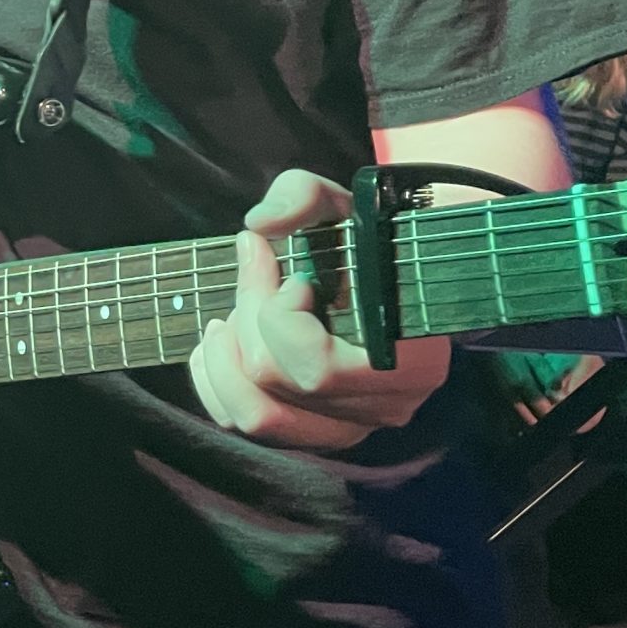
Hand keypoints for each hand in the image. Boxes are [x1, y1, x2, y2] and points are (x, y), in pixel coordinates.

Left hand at [188, 169, 450, 451]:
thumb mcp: (343, 202)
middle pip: (274, 381)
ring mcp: (349, 428)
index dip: (282, 315)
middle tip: (257, 275)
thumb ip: (302, 196)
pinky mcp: (315, 431)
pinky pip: (242, 425)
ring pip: (254, 417)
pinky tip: (218, 341)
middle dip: (248, 316)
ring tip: (229, 314)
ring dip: (226, 357)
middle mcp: (383, 408)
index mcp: (411, 364)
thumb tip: (258, 226)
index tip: (294, 276)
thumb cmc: (368, 240)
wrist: (393, 275)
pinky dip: (215, 381)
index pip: (318, 370)